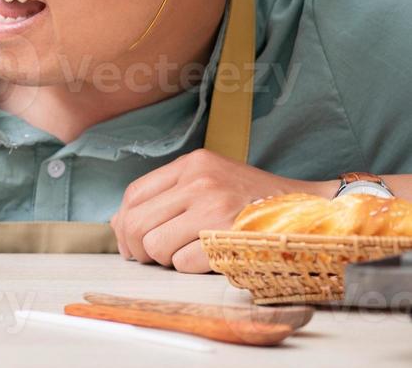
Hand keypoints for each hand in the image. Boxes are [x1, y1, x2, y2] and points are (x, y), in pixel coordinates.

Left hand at [109, 149, 327, 272]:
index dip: (125, 223)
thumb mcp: (211, 181)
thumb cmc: (256, 201)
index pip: (133, 194)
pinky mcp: (228, 237)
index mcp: (193, 164)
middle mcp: (200, 181)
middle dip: (138, 247)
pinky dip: (192, 267)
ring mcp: (215, 208)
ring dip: (166, 259)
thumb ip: (167, 196)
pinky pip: (183, 263)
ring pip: (155, 245)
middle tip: (153, 256)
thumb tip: (119, 223)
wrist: (313, 212)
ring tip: (188, 253)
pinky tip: (210, 259)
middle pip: (136, 222)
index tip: (133, 241)